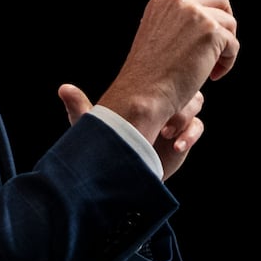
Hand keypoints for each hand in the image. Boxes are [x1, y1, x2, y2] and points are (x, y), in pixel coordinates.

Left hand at [57, 84, 203, 179]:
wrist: (121, 184)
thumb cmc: (104, 153)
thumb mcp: (93, 132)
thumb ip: (80, 109)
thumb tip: (63, 88)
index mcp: (139, 97)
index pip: (157, 77)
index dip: (159, 84)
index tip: (149, 102)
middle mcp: (157, 105)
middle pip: (180, 86)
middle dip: (177, 100)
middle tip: (161, 120)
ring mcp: (172, 121)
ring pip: (194, 104)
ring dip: (184, 116)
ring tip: (166, 134)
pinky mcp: (182, 139)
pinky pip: (198, 126)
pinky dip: (191, 134)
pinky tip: (176, 146)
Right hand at [96, 0, 237, 153]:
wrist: (142, 95)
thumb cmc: (148, 77)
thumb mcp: (158, 38)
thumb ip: (180, 23)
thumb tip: (211, 25)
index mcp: (163, 2)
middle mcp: (179, 2)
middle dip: (225, 24)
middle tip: (216, 52)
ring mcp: (196, 14)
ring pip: (230, 24)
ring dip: (226, 48)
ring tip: (209, 69)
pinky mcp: (211, 31)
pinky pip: (234, 45)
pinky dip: (228, 63)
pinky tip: (212, 76)